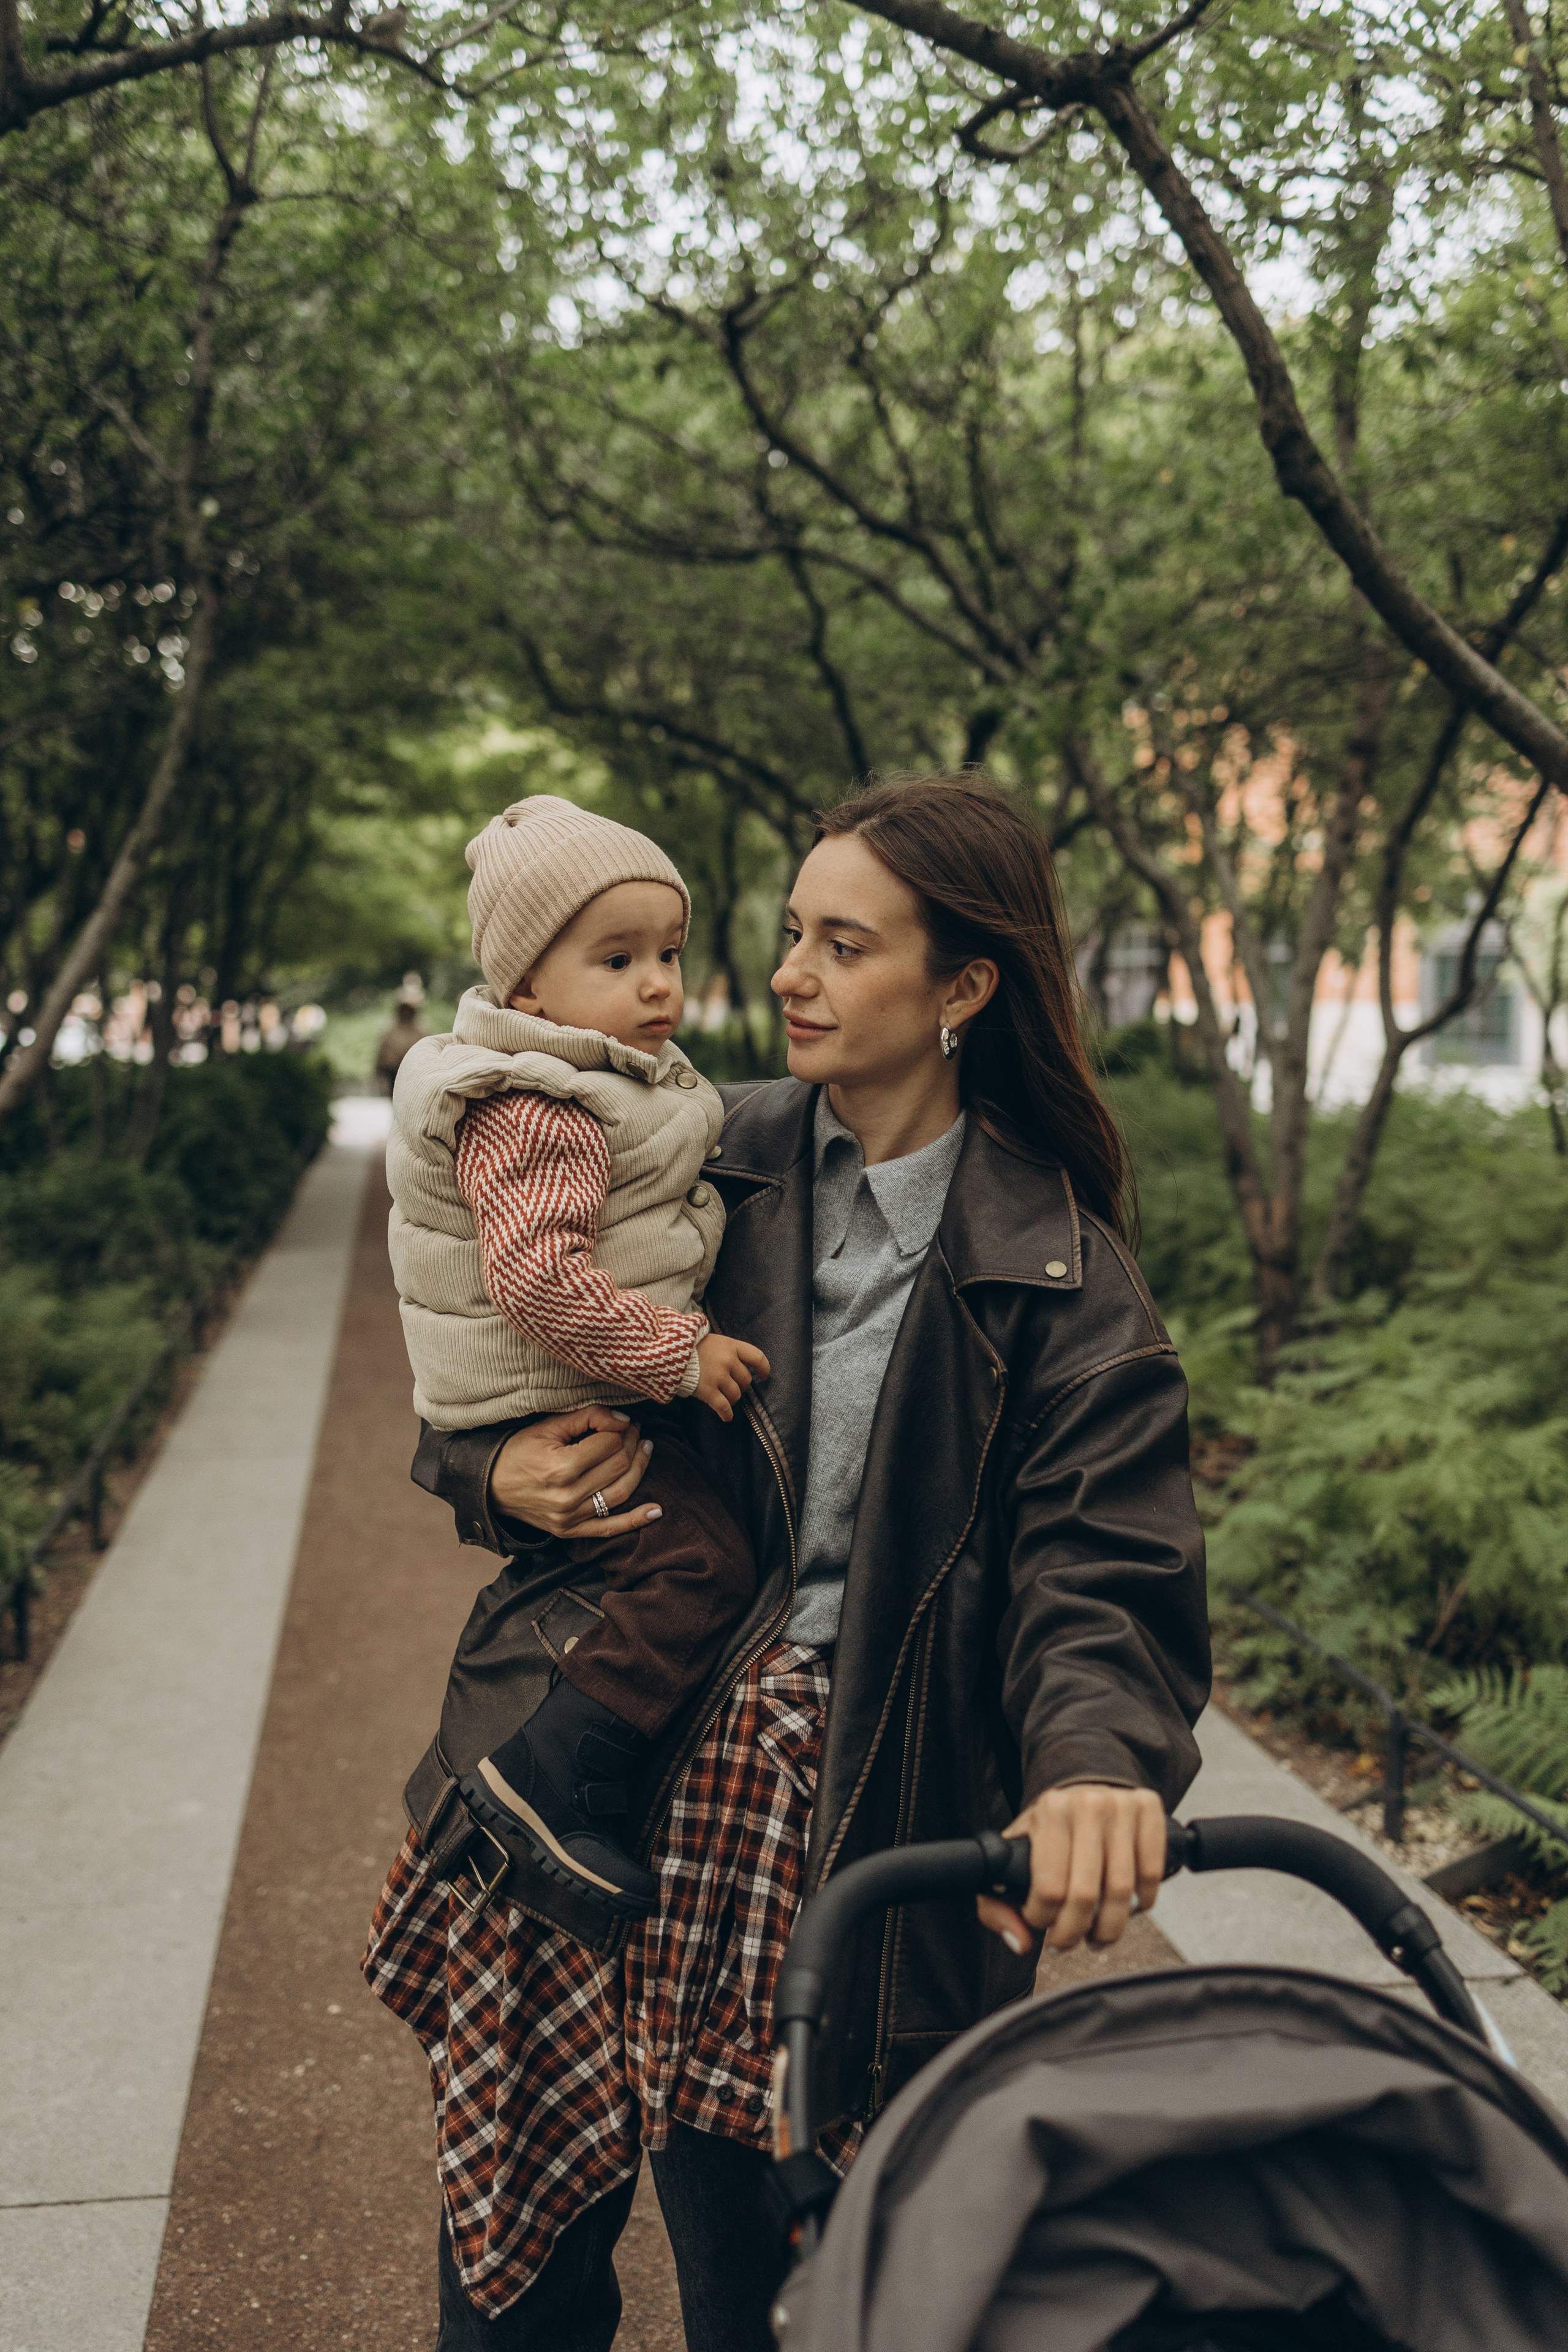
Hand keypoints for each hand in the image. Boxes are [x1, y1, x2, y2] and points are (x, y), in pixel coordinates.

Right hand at [488, 1404, 656, 1540]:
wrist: (490, 1486)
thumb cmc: (519, 1450)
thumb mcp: (547, 1426)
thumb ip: (587, 1417)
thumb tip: (624, 1420)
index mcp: (561, 1468)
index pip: (609, 1444)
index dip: (622, 1428)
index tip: (624, 1420)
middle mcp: (567, 1497)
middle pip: (619, 1466)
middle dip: (633, 1444)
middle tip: (635, 1431)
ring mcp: (570, 1518)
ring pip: (621, 1492)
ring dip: (640, 1469)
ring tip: (646, 1449)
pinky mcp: (570, 1532)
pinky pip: (609, 1528)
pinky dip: (636, 1520)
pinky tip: (657, 1509)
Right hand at [692, 1334, 770, 1422]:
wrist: (667, 1350)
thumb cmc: (688, 1345)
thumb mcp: (712, 1340)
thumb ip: (726, 1350)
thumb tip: (737, 1366)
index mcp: (730, 1346)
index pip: (757, 1357)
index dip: (763, 1368)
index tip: (763, 1376)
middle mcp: (728, 1361)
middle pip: (746, 1380)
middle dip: (741, 1386)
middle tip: (731, 1387)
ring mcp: (718, 1376)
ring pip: (736, 1395)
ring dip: (732, 1399)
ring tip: (724, 1397)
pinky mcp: (707, 1390)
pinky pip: (723, 1407)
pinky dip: (726, 1414)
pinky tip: (726, 1417)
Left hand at [976, 1784, 1165, 1956]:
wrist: (1084, 1789)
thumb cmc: (1047, 1832)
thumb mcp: (1012, 1856)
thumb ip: (997, 1904)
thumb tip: (1021, 1943)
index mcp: (1050, 1811)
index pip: (1049, 1888)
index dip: (1043, 1920)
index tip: (1040, 1923)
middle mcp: (1088, 1804)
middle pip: (1086, 1896)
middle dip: (1075, 1933)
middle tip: (1069, 1942)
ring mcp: (1122, 1805)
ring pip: (1122, 1892)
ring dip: (1109, 1929)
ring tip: (1096, 1936)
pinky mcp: (1150, 1809)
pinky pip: (1152, 1875)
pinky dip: (1141, 1904)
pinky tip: (1124, 1910)